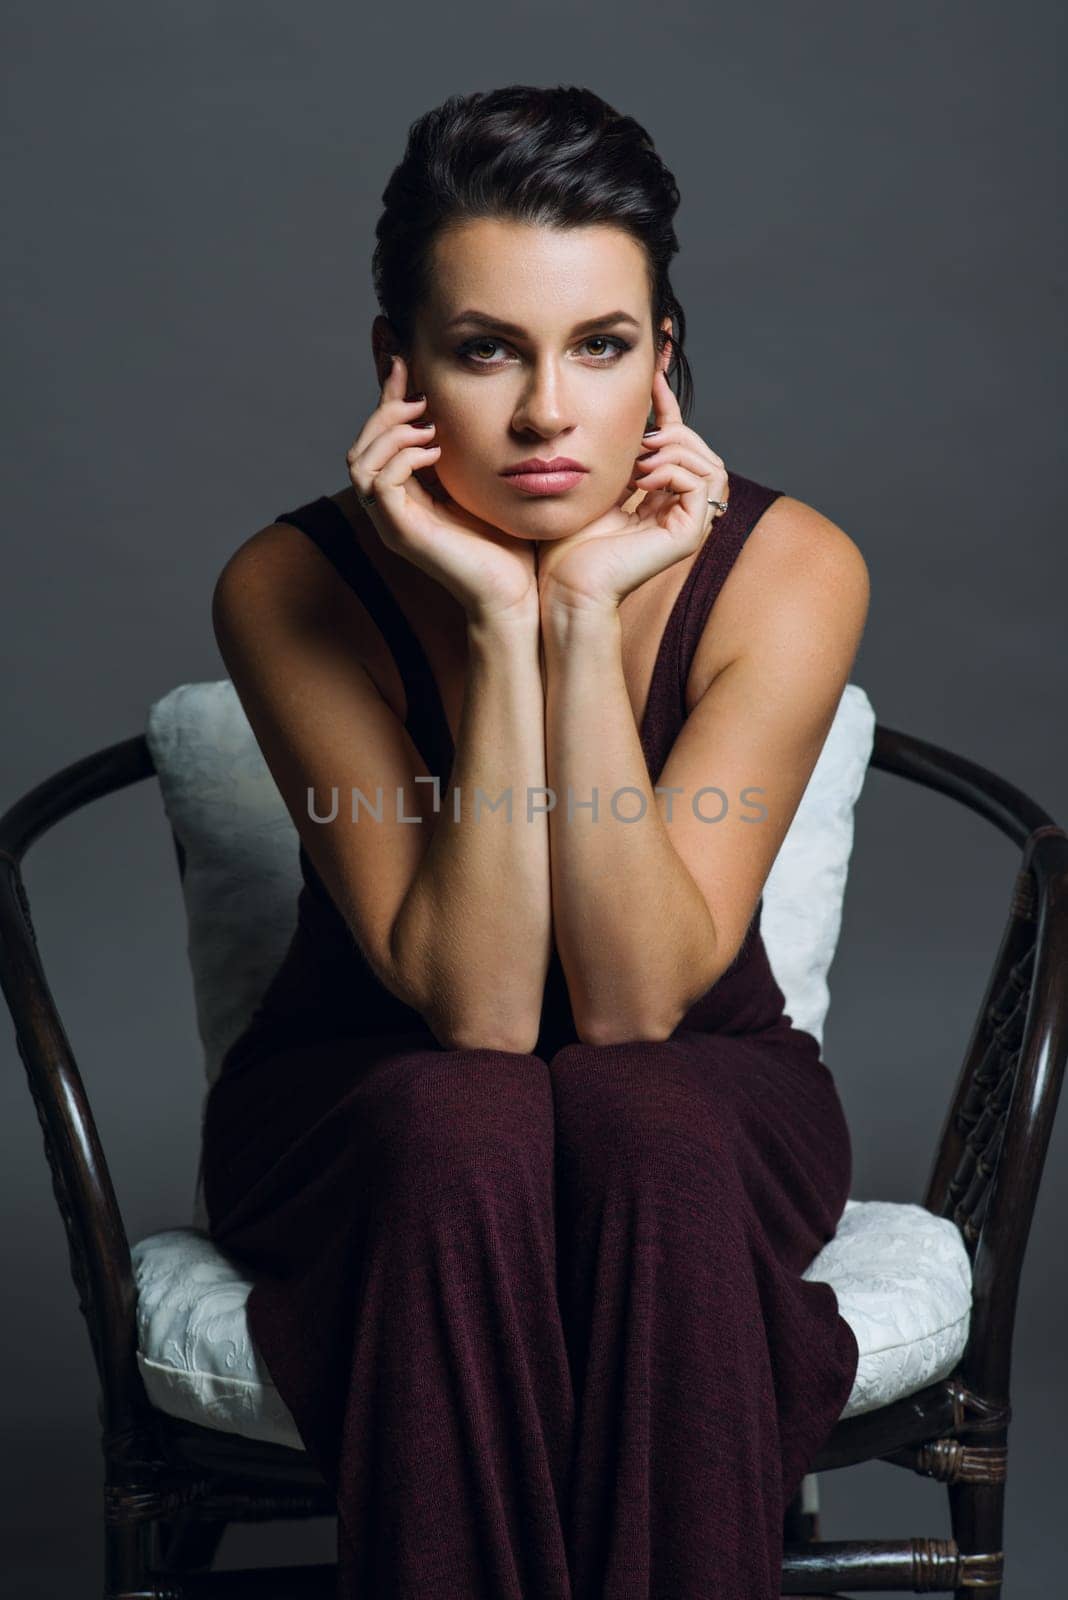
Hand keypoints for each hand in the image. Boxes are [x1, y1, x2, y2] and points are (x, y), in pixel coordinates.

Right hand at [346, 353, 538, 624]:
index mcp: (409, 495)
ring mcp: (392, 522)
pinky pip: (379, 484)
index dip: (389, 397)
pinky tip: (433, 450)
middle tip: (419, 394)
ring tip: (427, 423)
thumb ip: (474, 450)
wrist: (515, 595)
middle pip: (360, 445)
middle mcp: (391, 508)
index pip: (383, 437)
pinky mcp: (400, 533)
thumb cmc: (509, 546)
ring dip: (390, 432)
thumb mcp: (487, 483)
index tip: (404, 360)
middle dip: (385, 411)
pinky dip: (400, 458)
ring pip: (359, 461)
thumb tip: (487, 407)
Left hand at [535, 369, 729, 614]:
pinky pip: (704, 482)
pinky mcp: (689, 536)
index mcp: (659, 499)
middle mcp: (679, 511)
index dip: (668, 406)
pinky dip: (675, 469)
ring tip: (640, 462)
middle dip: (675, 431)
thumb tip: (621, 410)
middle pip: (701, 450)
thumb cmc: (568, 544)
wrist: (565, 586)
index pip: (677, 444)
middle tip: (641, 440)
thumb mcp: (593, 482)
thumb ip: (615, 455)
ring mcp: (688, 525)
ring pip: (711, 463)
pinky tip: (644, 478)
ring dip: (676, 450)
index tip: (653, 376)